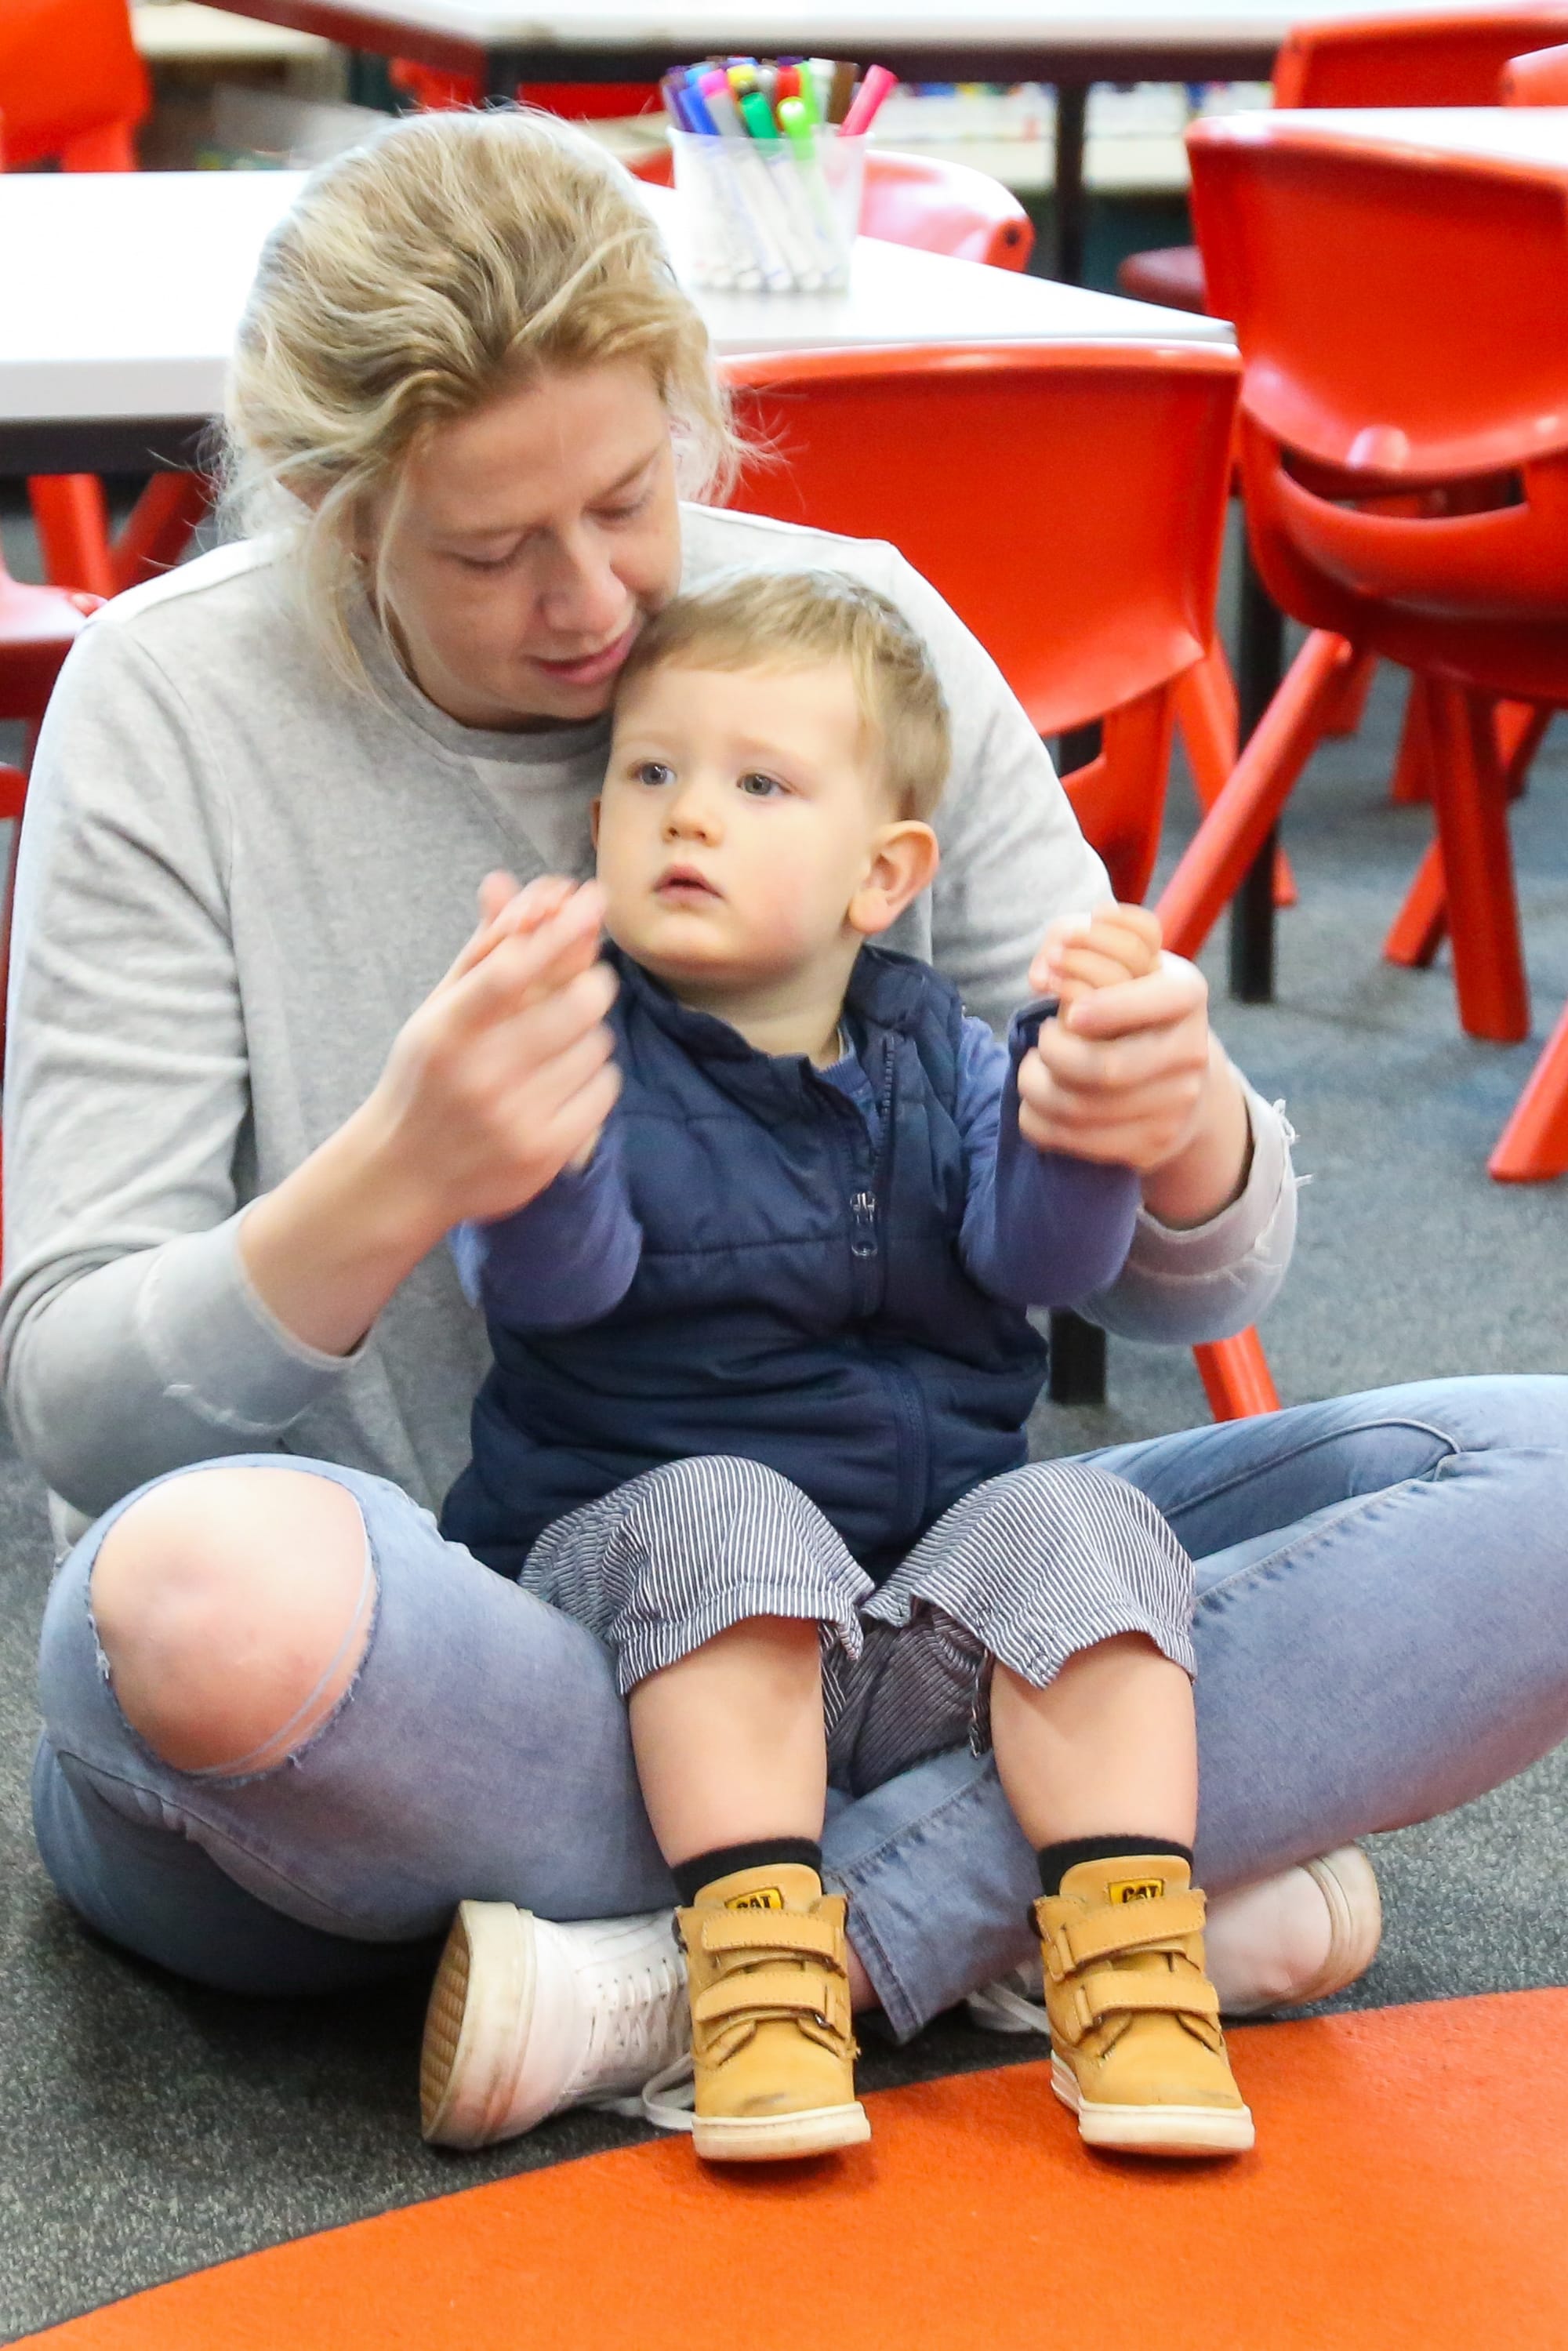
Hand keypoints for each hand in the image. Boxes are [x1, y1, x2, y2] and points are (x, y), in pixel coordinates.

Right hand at [366, 870, 621, 1237]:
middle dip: (591, 982)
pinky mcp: (546, 1153)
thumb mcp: (441, 1010)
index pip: (512, 970)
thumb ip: (483, 950)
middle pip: (576, 1003)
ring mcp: (514, 1119)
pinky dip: (595, 1077)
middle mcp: (478, 1076)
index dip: (559, 928)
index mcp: (445, 1032)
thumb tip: (506, 880)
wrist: (406, 1174)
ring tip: (555, 1048)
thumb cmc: (429, 1076)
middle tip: (587, 984)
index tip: (591, 898)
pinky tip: (563, 1083)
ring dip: (588, 1035)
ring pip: (597, 1044)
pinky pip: (605, 1089)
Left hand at [1018, 912, 1250, 1218]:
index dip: (1106, 1008)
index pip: (1154, 1001)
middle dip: (1053, 1054)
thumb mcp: (1117, 955)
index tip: (1068, 1011)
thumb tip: (1049, 960)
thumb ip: (1078, 937)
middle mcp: (1192, 1051)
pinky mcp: (1152, 1146)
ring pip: (1082, 1109)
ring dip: (1035, 1087)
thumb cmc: (1130, 999)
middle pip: (1107, 1068)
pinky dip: (1038, 1121)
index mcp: (1187, 993)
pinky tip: (1035, 1103)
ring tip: (1031, 1068)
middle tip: (1041, 1038)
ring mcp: (1177, 1105)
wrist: (1178, 1074)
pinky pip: (1075, 1141)